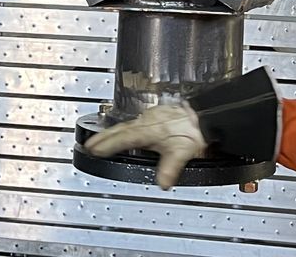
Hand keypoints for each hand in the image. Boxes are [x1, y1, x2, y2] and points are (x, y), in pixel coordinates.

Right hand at [80, 101, 205, 188]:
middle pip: (120, 129)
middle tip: (88, 143)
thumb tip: (162, 183)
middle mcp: (148, 121)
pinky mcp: (159, 114)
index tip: (92, 148)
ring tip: (102, 138)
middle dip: (103, 137)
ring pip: (128, 125)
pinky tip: (130, 131)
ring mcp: (152, 116)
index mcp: (148, 130)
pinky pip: (136, 122)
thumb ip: (170, 169)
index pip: (122, 138)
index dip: (106, 145)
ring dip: (113, 132)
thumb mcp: (182, 152)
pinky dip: (127, 128)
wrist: (207, 112)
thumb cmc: (195, 130)